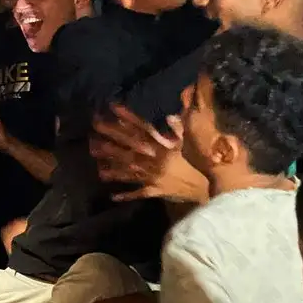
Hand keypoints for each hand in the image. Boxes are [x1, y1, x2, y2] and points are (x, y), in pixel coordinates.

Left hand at [90, 106, 206, 202]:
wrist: (209, 189)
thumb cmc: (201, 164)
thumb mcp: (192, 143)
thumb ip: (180, 129)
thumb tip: (170, 116)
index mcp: (164, 146)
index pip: (142, 128)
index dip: (127, 117)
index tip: (112, 107)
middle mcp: (154, 159)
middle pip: (129, 146)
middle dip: (111, 135)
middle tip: (94, 126)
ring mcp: (152, 176)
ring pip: (128, 167)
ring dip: (110, 161)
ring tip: (93, 152)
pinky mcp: (155, 191)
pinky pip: (138, 193)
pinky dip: (125, 194)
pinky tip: (111, 195)